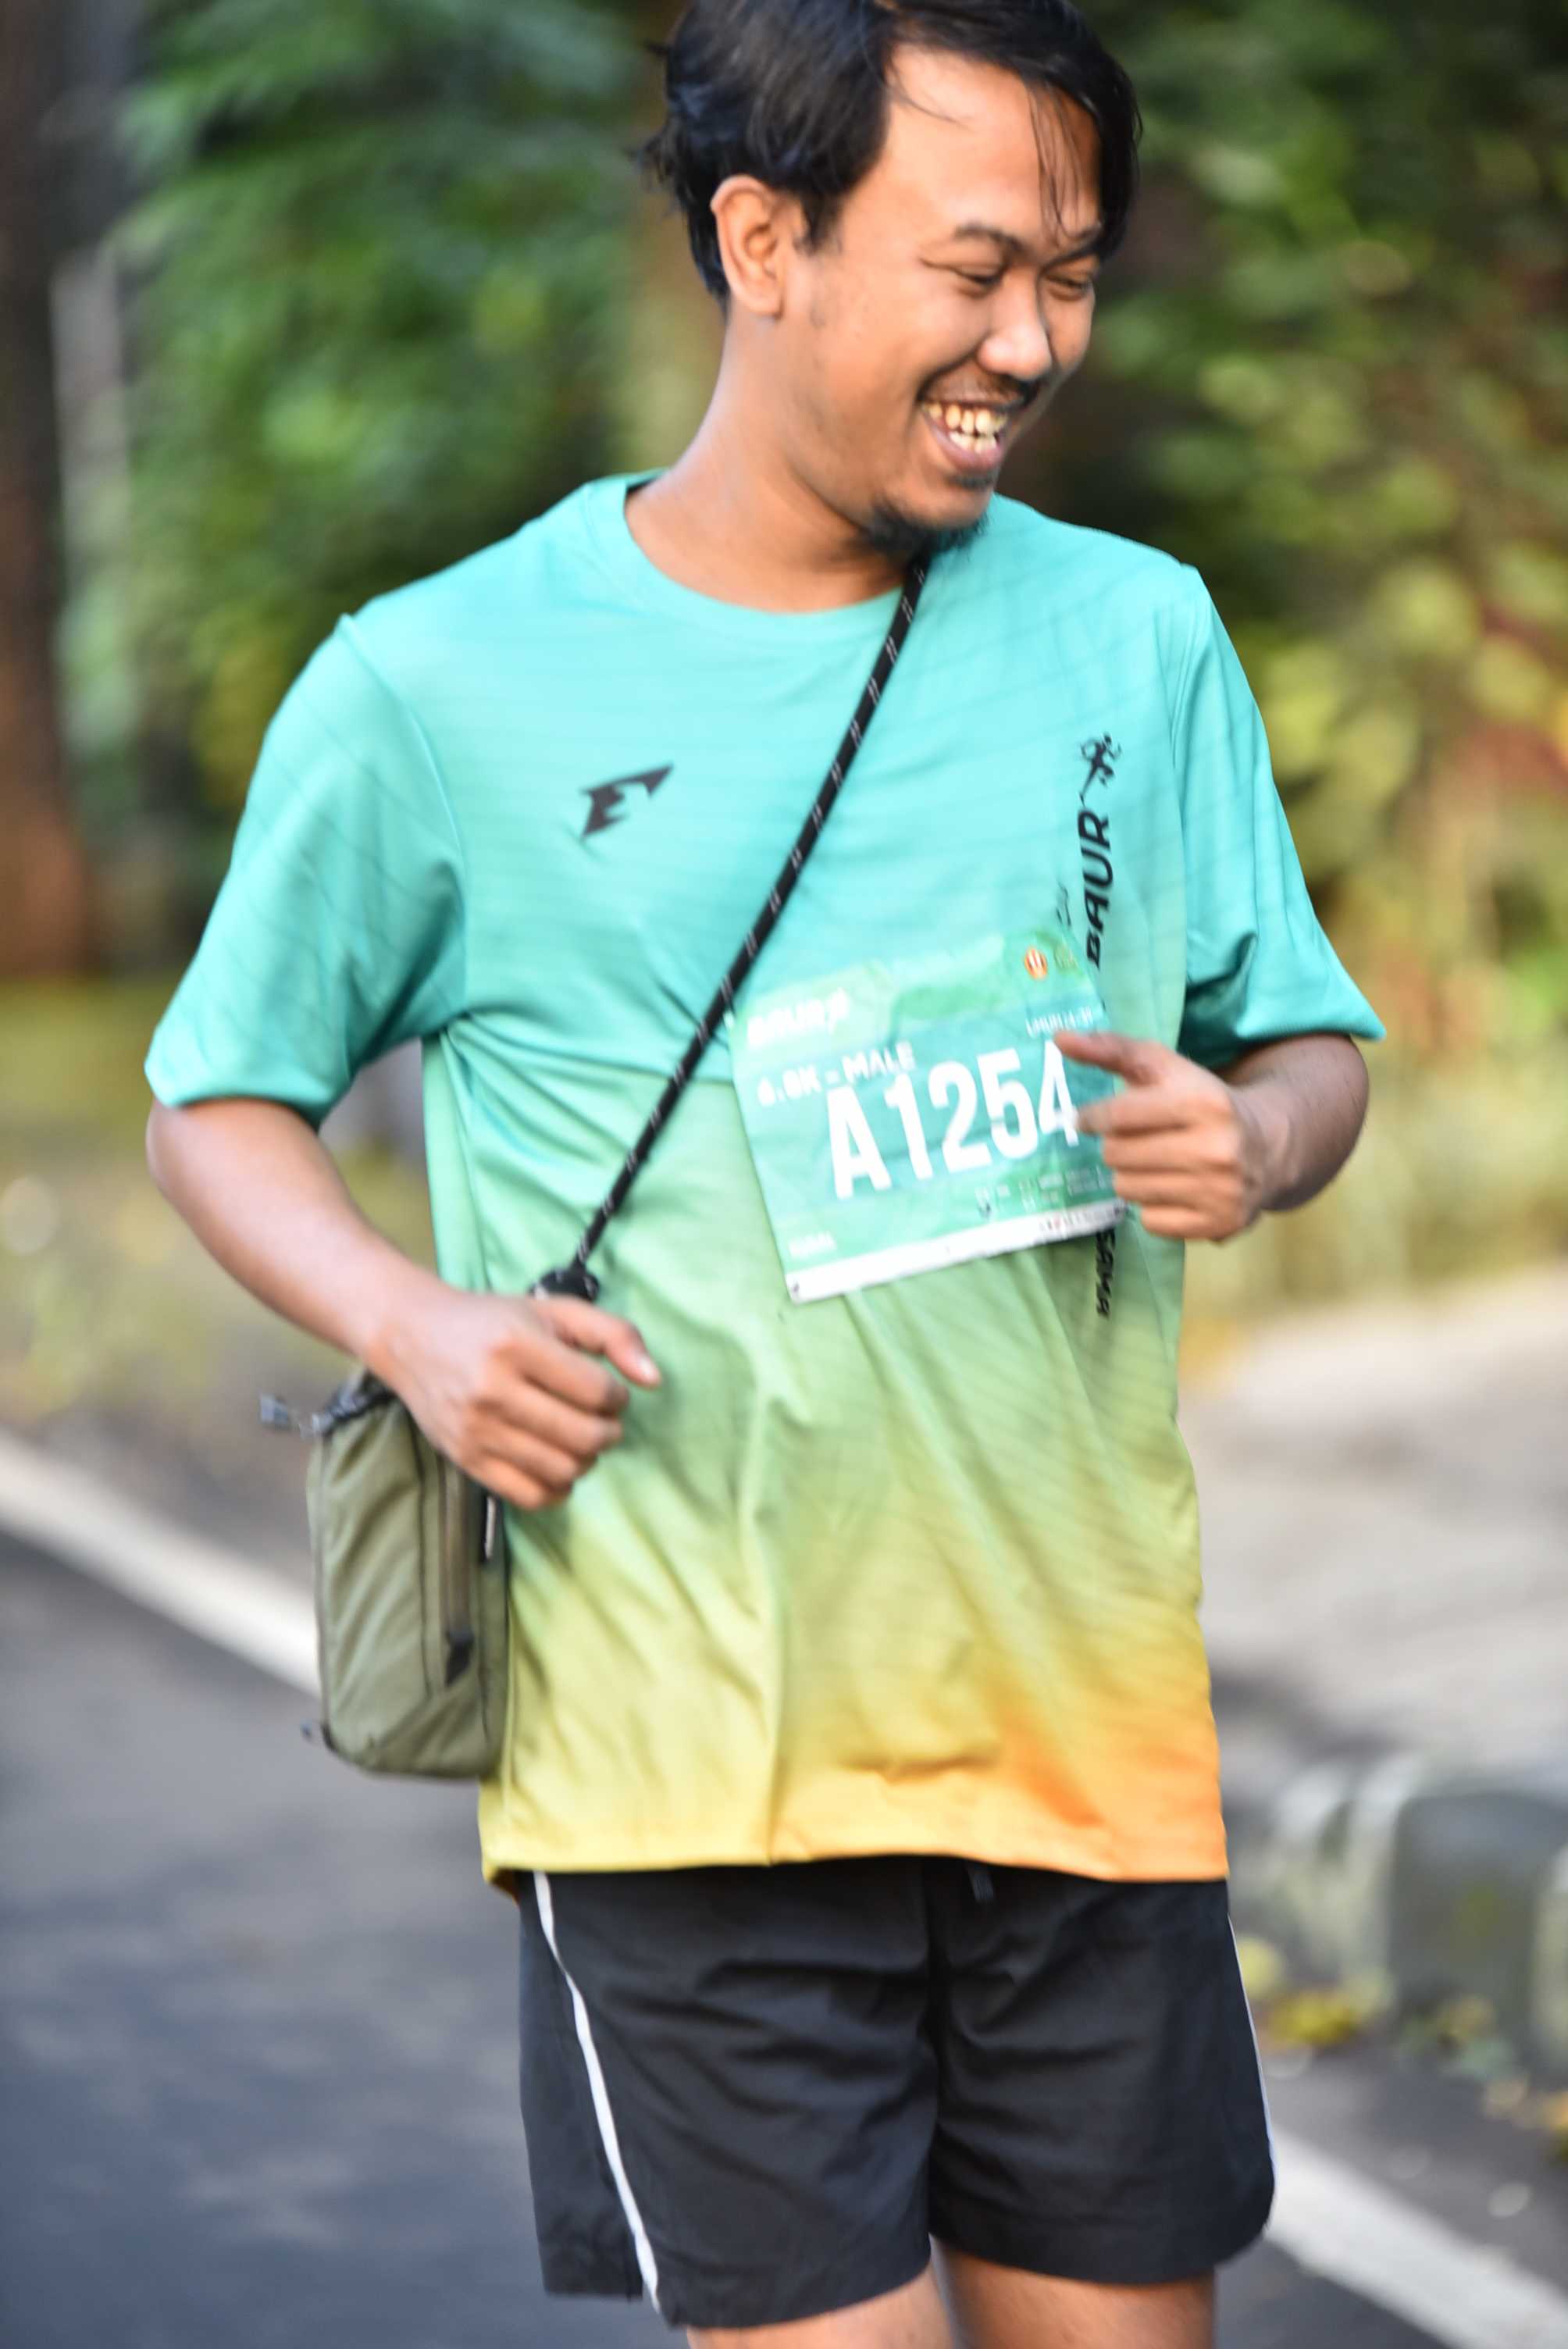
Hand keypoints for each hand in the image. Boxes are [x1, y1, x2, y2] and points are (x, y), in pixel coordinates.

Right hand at [388, 1286, 660, 1511]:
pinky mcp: (465, 1459)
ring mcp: (476, 1430)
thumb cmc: (492, 1321)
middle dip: (609, 1433)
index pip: (596, 1392)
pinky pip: (529, 1496)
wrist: (412, 1336)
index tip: (611, 1393)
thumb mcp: (554, 1311)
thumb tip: (655, 1380)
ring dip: (586, 1461)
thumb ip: (614, 1334)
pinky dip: (557, 1488)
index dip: (618, 1398)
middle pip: (583, 1437)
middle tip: (603, 1420)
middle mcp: (492, 1390)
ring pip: (561, 1470)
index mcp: (517, 1346)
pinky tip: (558, 1463)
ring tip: (580, 1439)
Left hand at [1055, 1029, 1276, 1242]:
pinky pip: (1149, 1221)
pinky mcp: (1218, 1224)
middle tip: (1136, 1141)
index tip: (1088, 1119)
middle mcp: (1216, 1148)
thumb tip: (1060, 1037)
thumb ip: (1112, 1049)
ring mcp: (1219, 1191)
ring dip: (1131, 1176)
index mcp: (1203, 1102)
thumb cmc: (1202, 1102)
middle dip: (1117, 1147)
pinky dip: (1153, 1206)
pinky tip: (1174, 1189)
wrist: (1268, 1147)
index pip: (1119, 1116)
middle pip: (1117, 1156)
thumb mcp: (1165, 1068)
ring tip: (1156, 1163)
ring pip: (1128, 1189)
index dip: (1093, 1118)